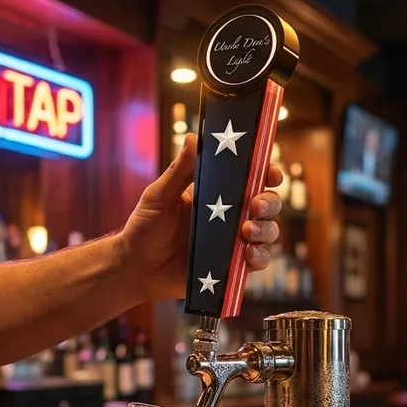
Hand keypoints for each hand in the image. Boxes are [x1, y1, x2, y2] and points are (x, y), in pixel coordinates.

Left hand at [118, 133, 283, 300]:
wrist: (136, 268)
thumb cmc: (144, 228)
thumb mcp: (159, 195)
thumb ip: (180, 170)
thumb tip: (194, 138)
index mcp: (216, 194)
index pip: (250, 178)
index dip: (266, 173)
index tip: (269, 172)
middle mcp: (230, 216)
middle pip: (267, 204)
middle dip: (269, 202)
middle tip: (256, 205)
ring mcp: (232, 242)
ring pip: (267, 232)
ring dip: (265, 230)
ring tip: (247, 232)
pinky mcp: (231, 266)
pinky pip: (256, 262)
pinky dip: (259, 258)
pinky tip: (248, 255)